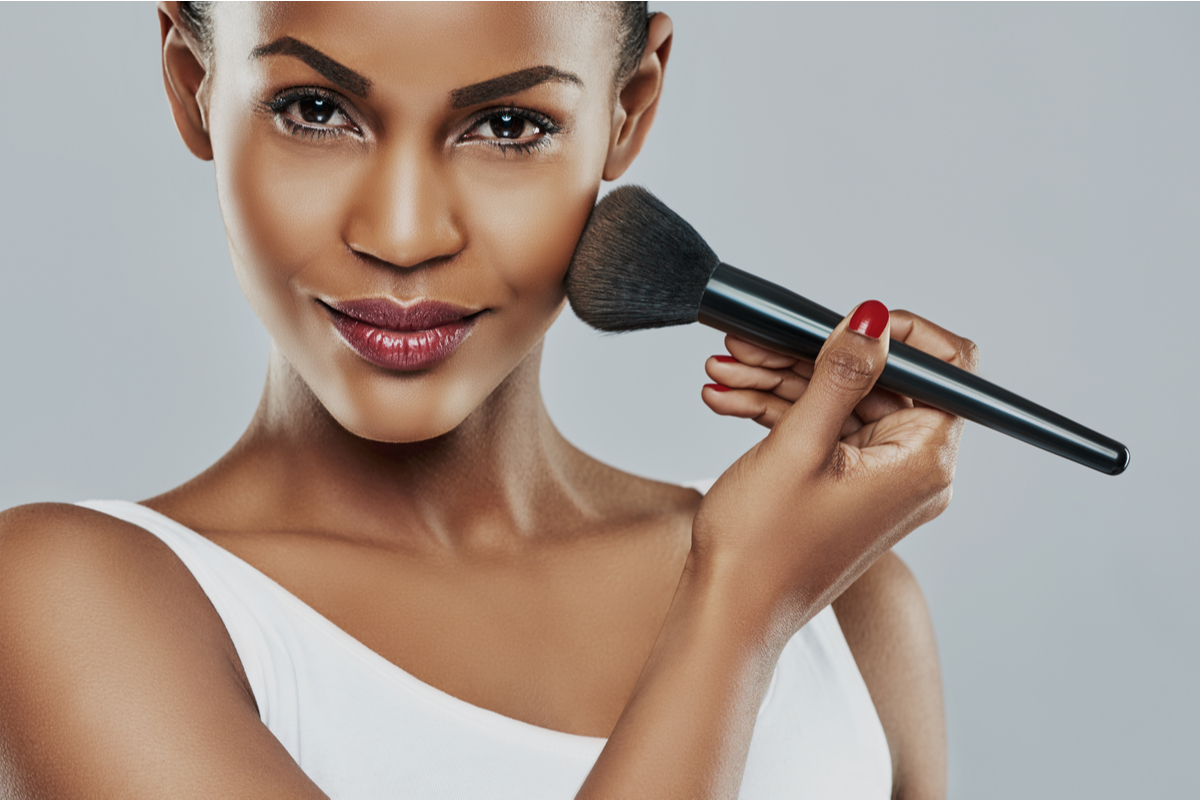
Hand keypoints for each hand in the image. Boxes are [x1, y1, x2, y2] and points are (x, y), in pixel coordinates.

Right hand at [692, 302, 978, 637]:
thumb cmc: (764, 549)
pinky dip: (781, 412)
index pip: (944, 369)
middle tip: (751, 345)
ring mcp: (877, 481)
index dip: (897, 335)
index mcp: (922, 461)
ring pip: (840, 403)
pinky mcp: (844, 488)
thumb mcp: (800, 445)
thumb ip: (841, 374)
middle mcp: (911, 471)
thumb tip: (873, 318)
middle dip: (808, 356)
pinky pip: (823, 432)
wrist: (729, 613)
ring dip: (781, 382)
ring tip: (724, 372)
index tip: (841, 322)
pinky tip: (731, 400)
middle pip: (877, 382)